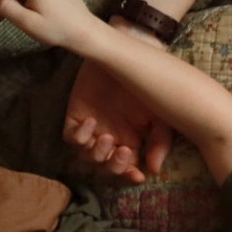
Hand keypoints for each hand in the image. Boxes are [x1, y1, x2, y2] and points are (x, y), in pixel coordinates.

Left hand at [65, 44, 173, 183]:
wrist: (128, 55)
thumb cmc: (147, 85)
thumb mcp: (160, 115)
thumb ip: (160, 142)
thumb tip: (154, 170)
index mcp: (130, 142)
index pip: (127, 169)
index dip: (130, 176)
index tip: (137, 175)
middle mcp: (110, 139)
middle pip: (105, 167)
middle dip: (113, 165)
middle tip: (123, 151)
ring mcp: (91, 130)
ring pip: (87, 157)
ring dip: (97, 153)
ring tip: (107, 138)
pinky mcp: (75, 117)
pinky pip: (71, 137)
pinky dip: (80, 136)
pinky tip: (92, 123)